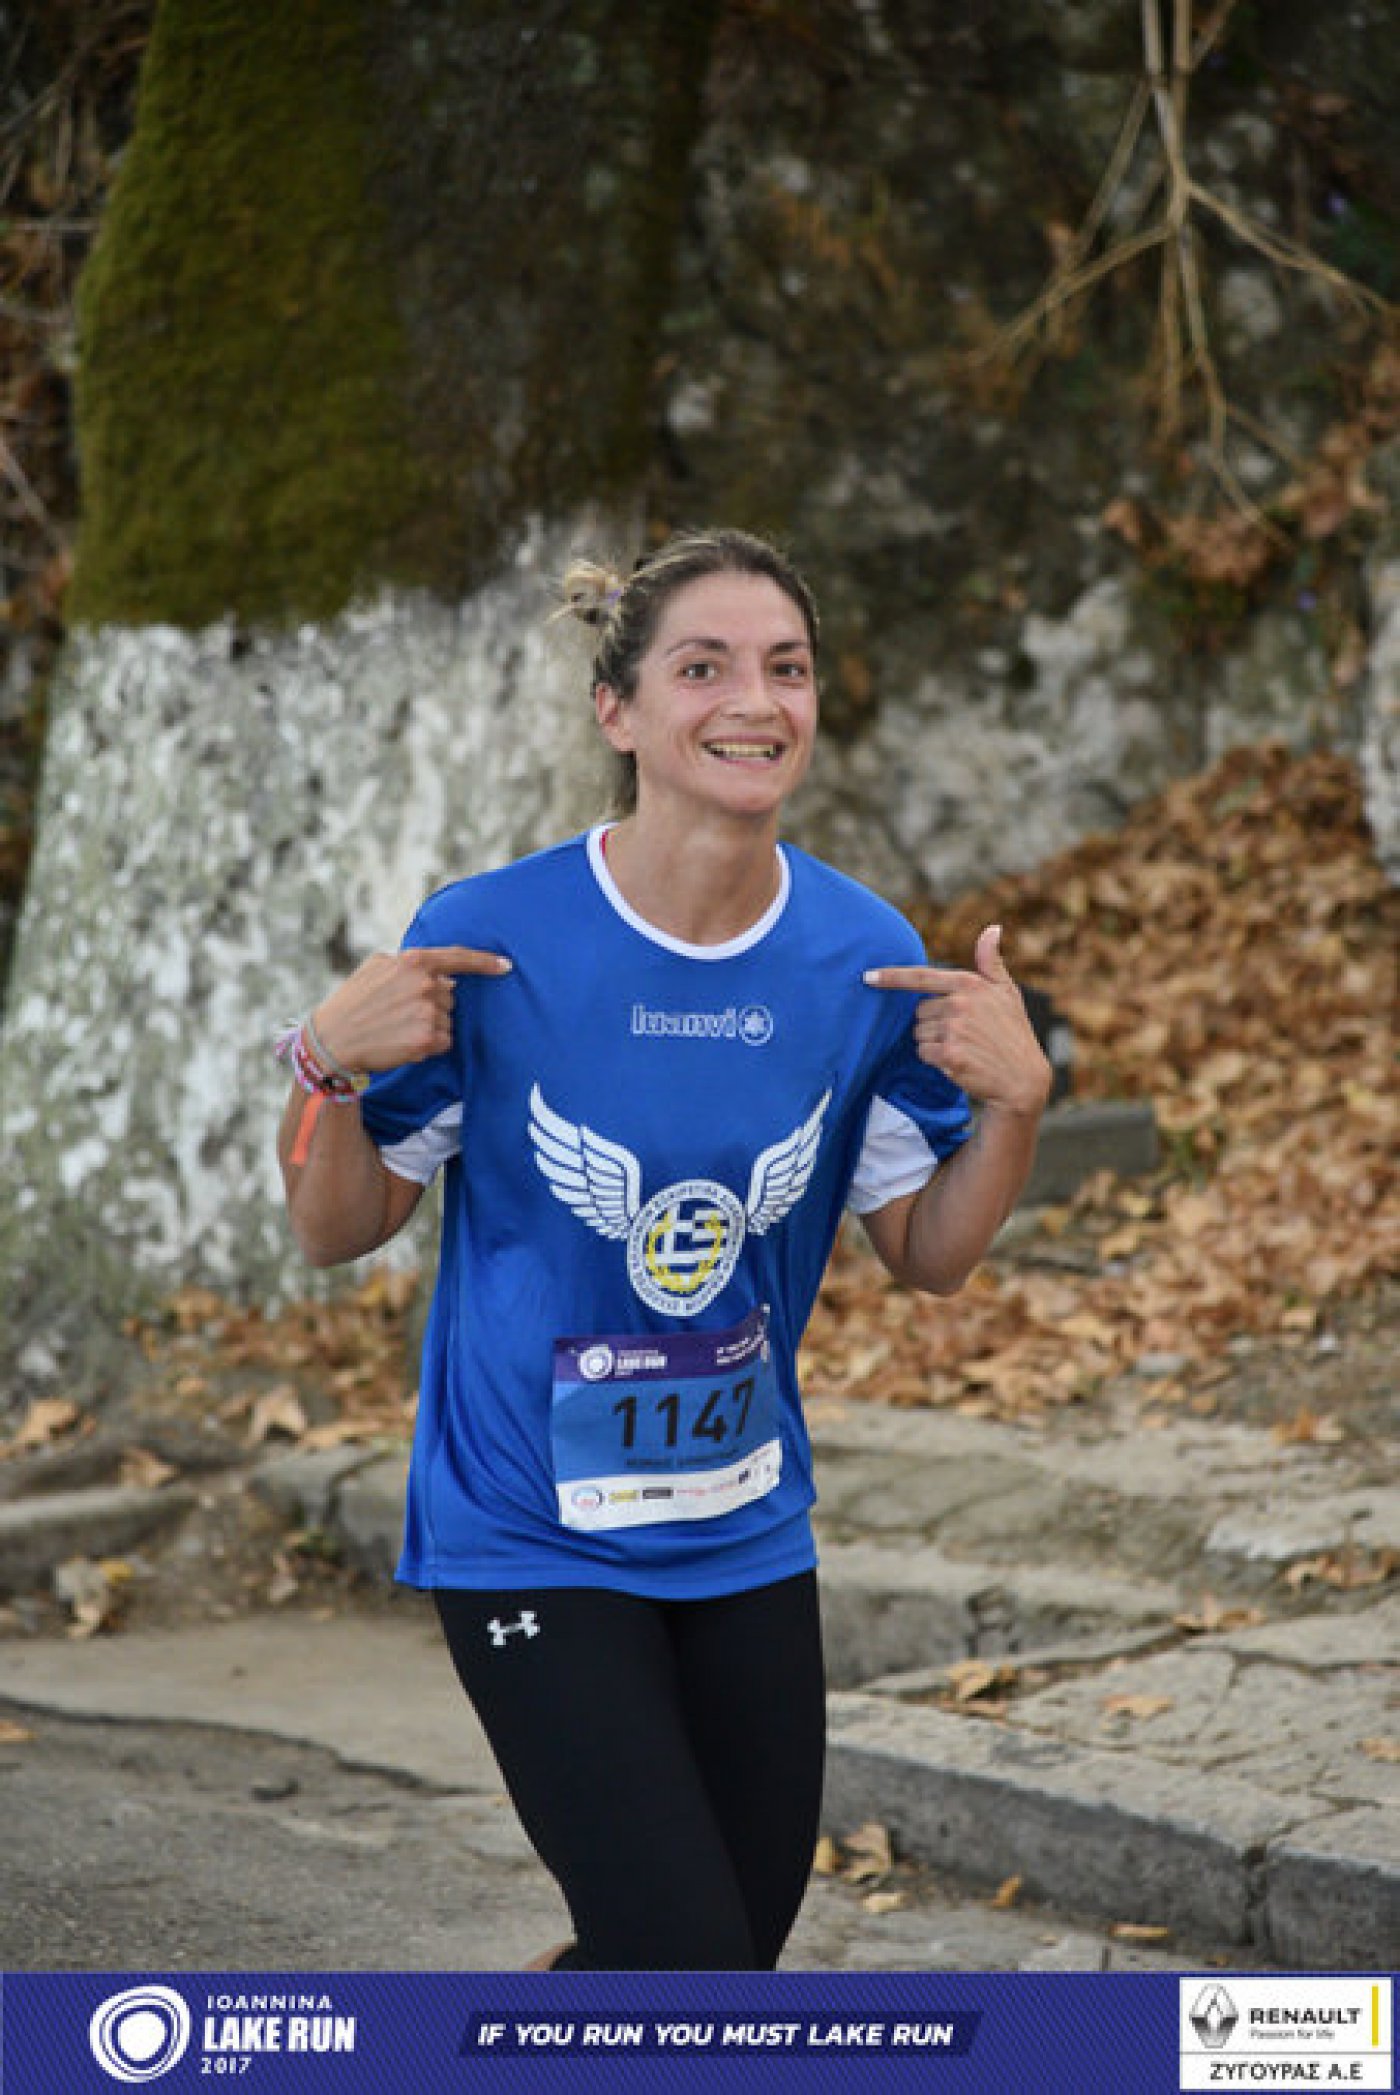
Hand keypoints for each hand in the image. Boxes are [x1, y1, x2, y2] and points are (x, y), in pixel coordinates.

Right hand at [311, 945, 511, 1073]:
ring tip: (397, 1027)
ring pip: (447, 1020)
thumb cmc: (353, 1002)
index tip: (506, 965)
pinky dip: (429, 1044)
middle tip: (398, 1012)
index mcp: (413, 961)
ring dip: (430, 1026)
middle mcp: (425, 984)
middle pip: (450, 996)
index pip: (458, 958)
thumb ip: (410, 963)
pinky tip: (403, 1042)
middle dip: (432, 1004)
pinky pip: (444, 1041)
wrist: (333, 1040)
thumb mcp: (376, 966)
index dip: (486, 962)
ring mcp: (428, 1012)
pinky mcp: (428, 1040)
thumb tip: (443, 975)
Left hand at [865, 925, 1051, 1116]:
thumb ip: (991, 962)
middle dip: (933, 1023)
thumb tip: (992, 928)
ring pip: (919, 1034)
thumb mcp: (1007, 992)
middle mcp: (960, 1003)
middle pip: (919, 1012)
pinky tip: (958, 1061)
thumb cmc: (1014, 1033)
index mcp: (970, 984)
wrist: (1023, 1078)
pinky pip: (923, 1054)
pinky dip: (935, 1060)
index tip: (867, 976)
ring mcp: (955, 1029)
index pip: (921, 977)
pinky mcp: (950, 1055)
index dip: (891, 977)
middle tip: (962, 1033)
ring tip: (963, 1047)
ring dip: (934, 1043)